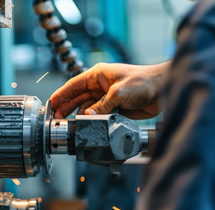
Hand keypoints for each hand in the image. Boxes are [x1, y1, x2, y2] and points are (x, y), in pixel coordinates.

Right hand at [50, 62, 169, 118]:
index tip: (51, 104)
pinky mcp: (114, 109)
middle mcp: (100, 86)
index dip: (61, 95)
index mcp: (97, 75)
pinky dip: (94, 122)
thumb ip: (102, 106)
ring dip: (82, 118)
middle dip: (67, 109)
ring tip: (73, 127)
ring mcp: (106, 98)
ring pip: (88, 110)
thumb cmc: (144, 81)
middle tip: (57, 120)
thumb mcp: (119, 92)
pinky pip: (99, 117)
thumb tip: (87, 117)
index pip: (73, 85)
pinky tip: (89, 128)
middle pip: (78, 99)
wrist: (163, 89)